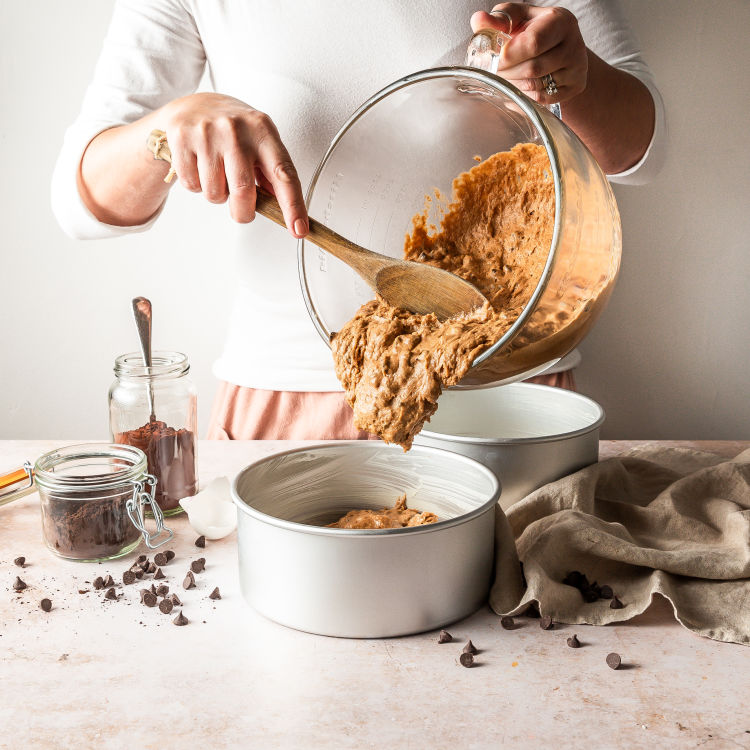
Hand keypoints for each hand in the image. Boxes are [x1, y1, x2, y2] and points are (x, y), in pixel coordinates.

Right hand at [162, 92, 307, 234]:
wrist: (194, 105)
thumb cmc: (234, 131)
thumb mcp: (260, 143)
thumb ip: (273, 174)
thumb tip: (287, 212)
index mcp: (263, 130)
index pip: (284, 174)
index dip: (293, 206)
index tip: (299, 229)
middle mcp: (237, 130)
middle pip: (243, 192)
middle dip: (243, 212)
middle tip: (242, 209)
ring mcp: (208, 132)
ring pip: (215, 193)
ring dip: (217, 195)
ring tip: (217, 174)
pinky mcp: (182, 138)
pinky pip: (192, 185)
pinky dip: (196, 185)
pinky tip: (199, 166)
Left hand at [470, 3, 588, 104]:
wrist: (560, 47)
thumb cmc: (533, 30)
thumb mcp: (517, 19)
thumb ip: (498, 20)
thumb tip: (478, 20)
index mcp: (560, 21)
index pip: (532, 44)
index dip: (507, 57)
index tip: (492, 61)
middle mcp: (573, 44)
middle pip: (533, 69)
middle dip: (506, 74)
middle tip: (493, 72)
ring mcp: (577, 68)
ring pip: (536, 87)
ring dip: (513, 86)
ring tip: (504, 78)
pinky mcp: (575, 86)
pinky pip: (542, 99)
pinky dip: (524, 96)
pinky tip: (517, 87)